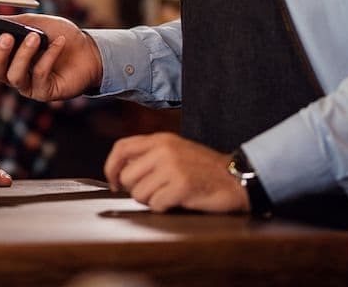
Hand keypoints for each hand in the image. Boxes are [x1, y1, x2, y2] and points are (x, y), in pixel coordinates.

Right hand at [0, 13, 102, 101]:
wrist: (90, 50)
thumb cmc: (61, 34)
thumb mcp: (33, 23)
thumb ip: (12, 24)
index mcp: (7, 54)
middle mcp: (13, 72)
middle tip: (5, 37)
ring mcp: (28, 84)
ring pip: (14, 76)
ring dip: (24, 55)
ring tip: (36, 39)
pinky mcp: (44, 92)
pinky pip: (39, 77)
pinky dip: (47, 57)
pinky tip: (58, 44)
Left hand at [104, 133, 248, 213]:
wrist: (236, 177)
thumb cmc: (204, 168)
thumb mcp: (175, 151)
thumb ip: (150, 155)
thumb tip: (121, 171)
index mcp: (160, 140)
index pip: (121, 148)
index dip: (111, 167)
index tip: (113, 182)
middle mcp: (163, 150)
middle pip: (127, 177)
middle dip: (136, 190)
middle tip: (154, 192)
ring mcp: (173, 168)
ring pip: (139, 193)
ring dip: (151, 201)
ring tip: (168, 195)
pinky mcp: (181, 186)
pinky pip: (155, 205)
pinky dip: (164, 208)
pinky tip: (177, 201)